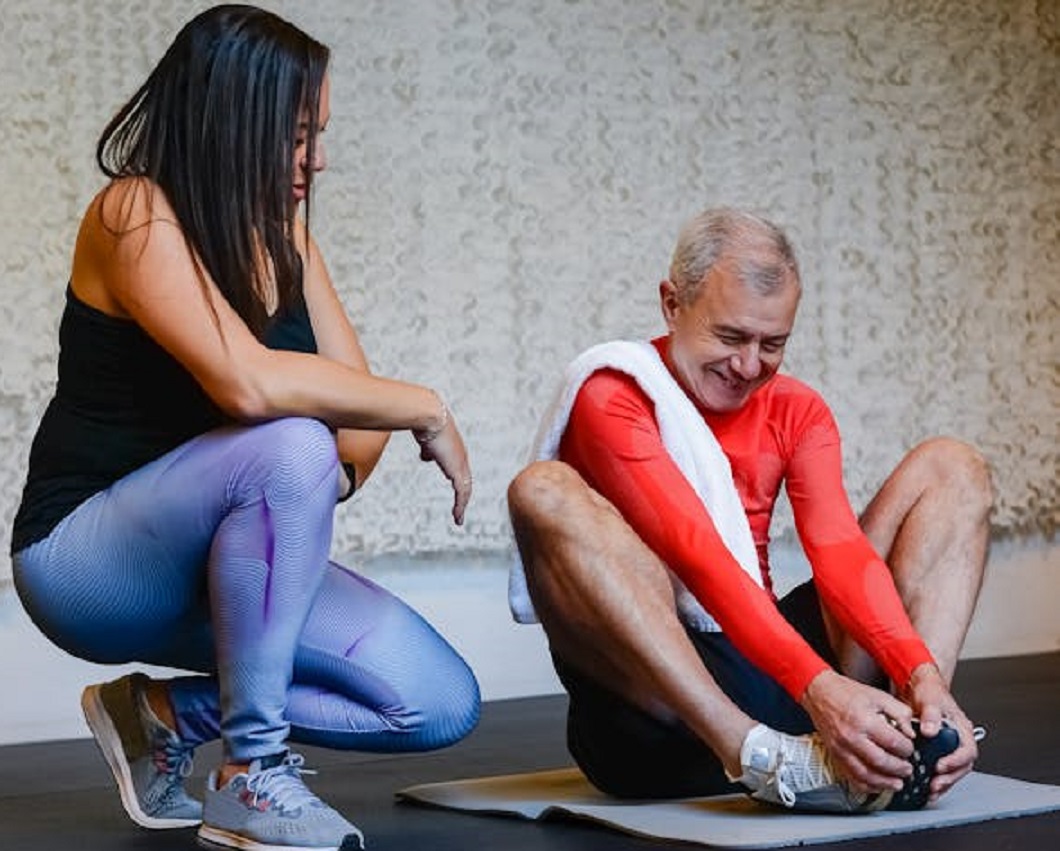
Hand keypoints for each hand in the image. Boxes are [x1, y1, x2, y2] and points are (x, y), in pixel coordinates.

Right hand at [414, 405, 471, 525]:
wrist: (430, 417)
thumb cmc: (425, 422)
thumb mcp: (426, 439)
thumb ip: (428, 449)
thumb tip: (426, 457)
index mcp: (455, 450)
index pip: (460, 470)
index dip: (459, 482)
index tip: (457, 493)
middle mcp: (461, 457)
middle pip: (465, 481)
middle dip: (463, 496)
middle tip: (460, 510)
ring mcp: (461, 464)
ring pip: (465, 489)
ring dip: (462, 505)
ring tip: (458, 518)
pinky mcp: (457, 470)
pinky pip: (462, 493)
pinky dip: (460, 506)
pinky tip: (457, 516)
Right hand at [800, 669, 914, 794]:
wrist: (820, 692)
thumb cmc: (847, 693)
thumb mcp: (879, 695)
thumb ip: (900, 712)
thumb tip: (911, 733)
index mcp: (864, 720)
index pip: (893, 742)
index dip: (907, 749)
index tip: (910, 749)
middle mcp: (851, 736)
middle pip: (881, 762)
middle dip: (900, 769)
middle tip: (908, 769)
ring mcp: (841, 748)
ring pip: (866, 775)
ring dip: (885, 783)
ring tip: (897, 783)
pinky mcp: (835, 755)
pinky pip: (851, 777)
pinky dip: (866, 785)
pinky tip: (877, 785)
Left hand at [900, 663, 978, 800]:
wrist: (921, 688)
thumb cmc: (930, 692)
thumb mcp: (930, 700)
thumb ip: (931, 715)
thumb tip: (930, 730)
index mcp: (962, 729)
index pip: (967, 750)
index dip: (956, 761)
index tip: (941, 766)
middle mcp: (959, 740)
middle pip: (962, 765)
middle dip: (949, 777)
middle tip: (935, 784)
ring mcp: (949, 747)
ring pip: (954, 770)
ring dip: (944, 782)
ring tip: (930, 790)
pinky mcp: (938, 751)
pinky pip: (942, 770)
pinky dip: (936, 779)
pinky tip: (926, 787)